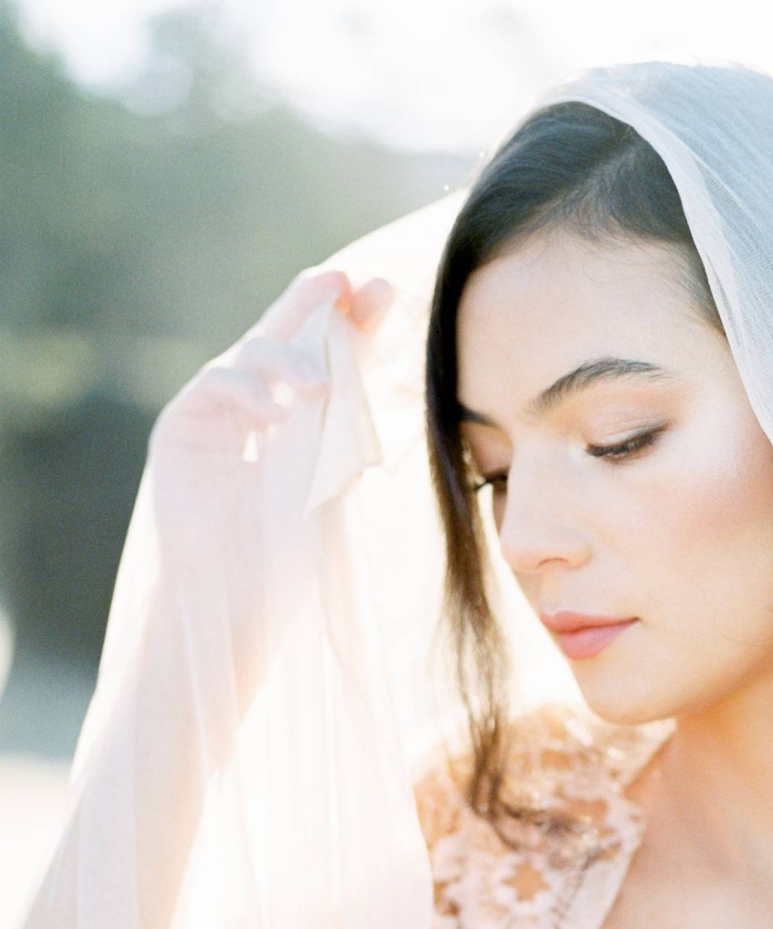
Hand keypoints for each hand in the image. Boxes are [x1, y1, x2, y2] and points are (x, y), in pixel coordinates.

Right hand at [143, 269, 394, 711]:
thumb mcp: (332, 474)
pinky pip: (217, 383)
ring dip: (291, 361)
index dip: (353, 323)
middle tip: (347, 278)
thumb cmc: (294, 553)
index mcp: (301, 420)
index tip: (387, 291)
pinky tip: (276, 416)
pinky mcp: (182, 425)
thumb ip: (348, 416)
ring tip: (321, 389)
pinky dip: (250, 392)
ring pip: (254, 353)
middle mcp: (258, 408)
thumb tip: (378, 352)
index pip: (328, 358)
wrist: (243, 603)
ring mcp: (218, 413)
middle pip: (289, 337)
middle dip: (318, 306)